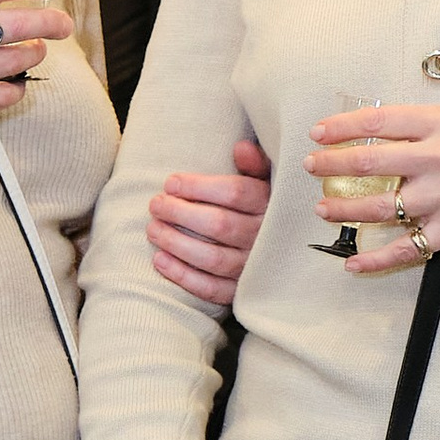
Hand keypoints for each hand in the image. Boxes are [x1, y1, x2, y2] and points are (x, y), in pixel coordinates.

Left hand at [146, 139, 271, 305]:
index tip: (170, 182)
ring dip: (176, 244)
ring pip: (213, 259)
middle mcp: (265, 238)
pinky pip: (212, 289)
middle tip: (155, 204)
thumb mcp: (268, 181)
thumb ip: (255, 164)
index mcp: (271, 205)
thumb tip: (240, 147)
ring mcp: (254, 269)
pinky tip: (160, 260)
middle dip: (180, 213)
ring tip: (152, 229)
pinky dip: (184, 276)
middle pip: (219, 225)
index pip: (235, 193)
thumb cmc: (266, 207)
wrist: (287, 252)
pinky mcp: (243, 292)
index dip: (198, 187)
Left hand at [307, 103, 439, 274]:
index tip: (320, 132)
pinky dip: (376, 258)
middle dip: (332, 165)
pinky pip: (406, 247)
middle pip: (371, 161)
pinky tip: (354, 263)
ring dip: (345, 209)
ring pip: (380, 205)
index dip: (343, 127)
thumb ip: (435, 130)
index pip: (381, 121)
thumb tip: (391, 134)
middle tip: (310, 168)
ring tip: (324, 211)